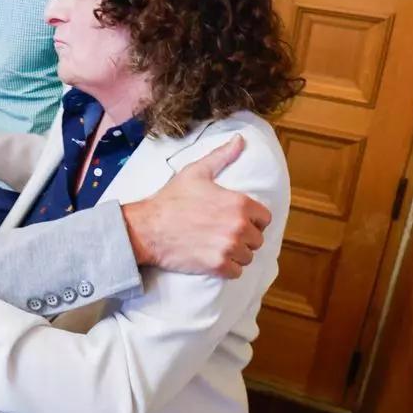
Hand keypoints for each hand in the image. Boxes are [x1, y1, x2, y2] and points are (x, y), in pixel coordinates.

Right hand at [122, 135, 270, 278]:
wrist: (148, 228)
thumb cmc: (171, 199)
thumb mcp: (196, 172)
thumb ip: (222, 156)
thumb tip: (240, 140)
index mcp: (239, 203)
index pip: (265, 218)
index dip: (252, 220)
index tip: (237, 221)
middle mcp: (238, 226)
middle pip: (257, 239)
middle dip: (244, 238)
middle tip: (224, 235)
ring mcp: (229, 247)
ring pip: (248, 257)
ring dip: (237, 255)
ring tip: (219, 247)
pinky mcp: (218, 266)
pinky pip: (237, 272)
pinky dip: (227, 269)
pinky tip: (214, 259)